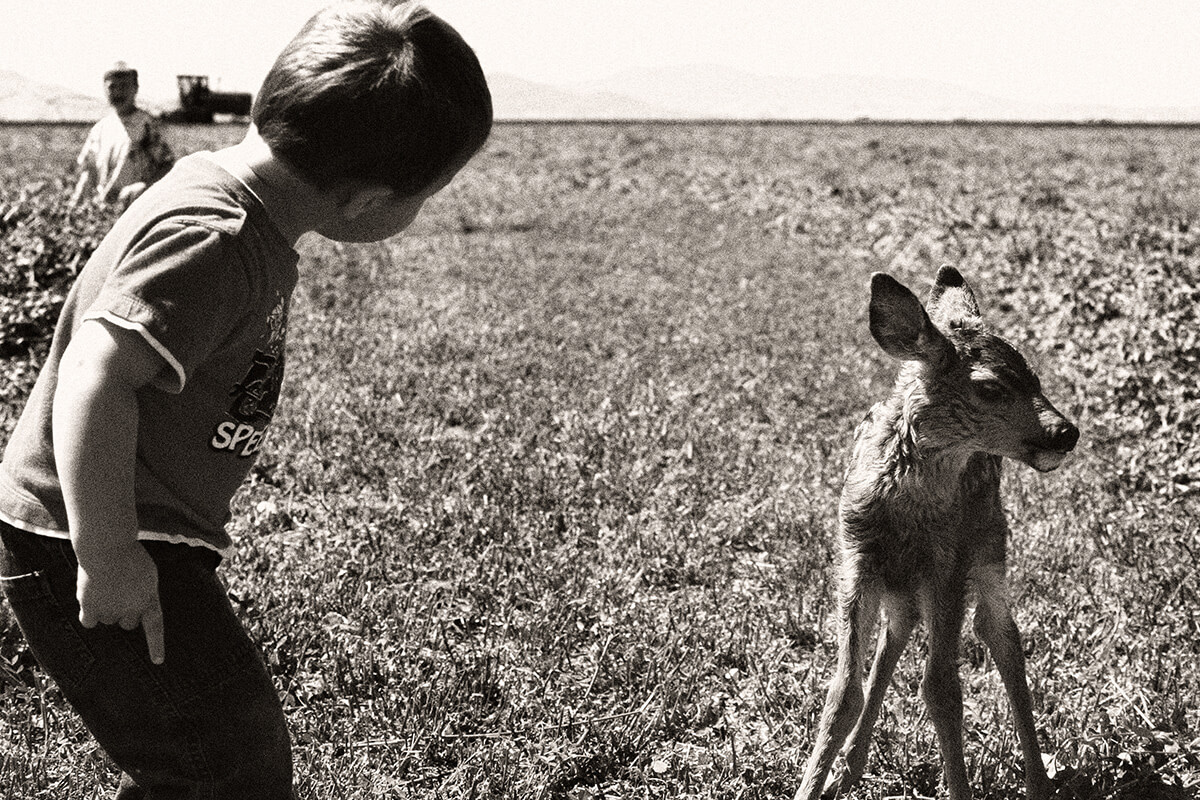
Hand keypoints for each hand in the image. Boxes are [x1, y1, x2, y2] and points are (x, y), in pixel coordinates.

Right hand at [76, 542, 164, 664]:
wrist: (107, 548)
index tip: (157, 662)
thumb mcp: (148, 573)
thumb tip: (131, 608)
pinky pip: (89, 622)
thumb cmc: (129, 555)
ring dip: (106, 608)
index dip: (156, 646)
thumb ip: (143, 593)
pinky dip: (88, 614)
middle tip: (120, 592)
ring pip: (107, 620)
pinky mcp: (90, 608)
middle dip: (125, 612)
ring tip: (105, 586)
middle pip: (128, 623)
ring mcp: (110, 611)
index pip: (155, 627)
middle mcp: (131, 609)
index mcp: (149, 599)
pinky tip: (89, 598)